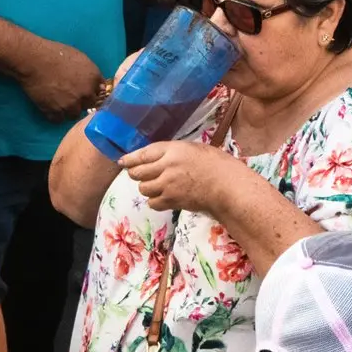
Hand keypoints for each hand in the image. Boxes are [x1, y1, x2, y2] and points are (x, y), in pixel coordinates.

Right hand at [19, 41, 104, 121]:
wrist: (34, 60)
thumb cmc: (56, 53)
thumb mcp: (81, 59)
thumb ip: (91, 73)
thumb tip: (97, 84)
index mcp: (93, 79)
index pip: (100, 93)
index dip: (92, 93)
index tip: (85, 92)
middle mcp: (85, 94)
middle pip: (89, 106)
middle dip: (82, 102)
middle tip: (72, 97)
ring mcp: (70, 104)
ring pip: (74, 115)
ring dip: (69, 110)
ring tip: (61, 103)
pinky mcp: (53, 111)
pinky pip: (58, 119)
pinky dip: (55, 115)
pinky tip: (51, 107)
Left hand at [119, 139, 239, 213]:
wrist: (227, 186)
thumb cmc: (218, 164)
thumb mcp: (195, 149)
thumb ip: (174, 152)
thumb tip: (157, 158)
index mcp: (174, 150)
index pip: (144, 154)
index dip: (131, 158)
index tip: (123, 161)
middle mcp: (167, 166)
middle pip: (138, 172)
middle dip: (136, 173)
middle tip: (140, 174)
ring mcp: (168, 185)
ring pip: (143, 188)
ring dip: (147, 187)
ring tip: (157, 185)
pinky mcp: (171, 201)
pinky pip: (152, 202)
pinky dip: (155, 200)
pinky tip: (164, 197)